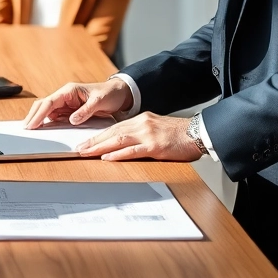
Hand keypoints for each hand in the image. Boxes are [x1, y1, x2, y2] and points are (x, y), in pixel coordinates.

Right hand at [22, 79, 132, 129]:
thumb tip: (72, 120)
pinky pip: (54, 116)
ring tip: (30, 130)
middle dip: (33, 116)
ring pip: (46, 110)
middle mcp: (65, 96)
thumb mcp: (99, 101)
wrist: (119, 93)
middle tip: (25, 129)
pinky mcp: (68, 110)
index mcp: (69, 91)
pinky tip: (42, 128)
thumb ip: (86, 110)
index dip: (39, 114)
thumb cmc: (109, 94)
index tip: (32, 124)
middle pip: (43, 105)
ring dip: (38, 119)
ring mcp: (65, 103)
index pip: (49, 102)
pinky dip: (46, 121)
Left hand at [76, 113, 202, 161]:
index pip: (114, 127)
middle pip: (112, 132)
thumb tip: (125, 142)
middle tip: (79, 148)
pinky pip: (133, 150)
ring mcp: (148, 134)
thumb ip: (141, 132)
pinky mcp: (155, 146)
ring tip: (86, 152)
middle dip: (94, 140)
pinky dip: (118, 154)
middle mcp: (142, 124)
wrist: (198, 133)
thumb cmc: (180, 134)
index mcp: (141, 120)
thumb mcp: (156, 127)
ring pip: (118, 139)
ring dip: (100, 147)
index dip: (98, 135)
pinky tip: (107, 158)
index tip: (85, 141)